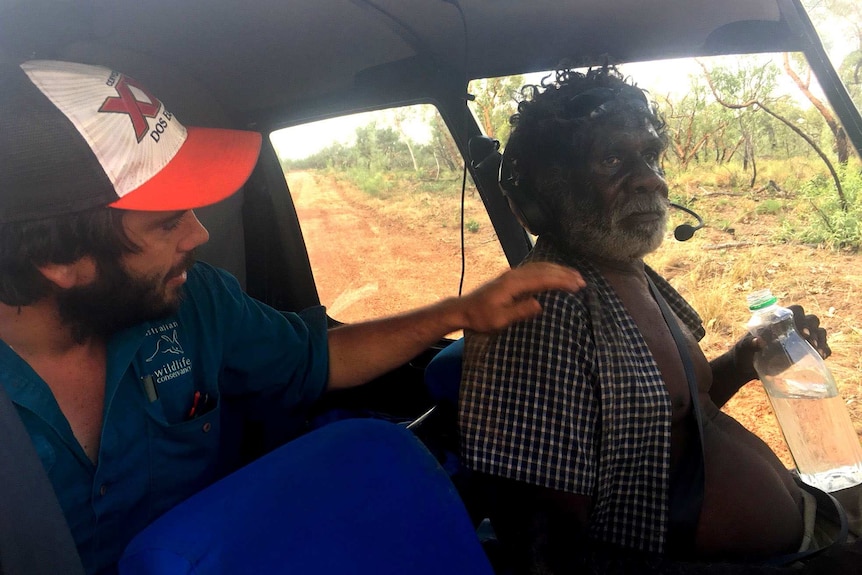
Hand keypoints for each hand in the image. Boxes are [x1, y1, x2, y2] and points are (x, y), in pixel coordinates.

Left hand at [457, 262, 584, 332]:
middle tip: (583, 281)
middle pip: (544, 269)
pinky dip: (548, 270)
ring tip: (574, 275)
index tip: (578, 285)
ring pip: (539, 267)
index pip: (543, 279)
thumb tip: (540, 304)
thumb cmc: (480, 318)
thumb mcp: (499, 319)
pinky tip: (554, 273)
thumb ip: (520, 311)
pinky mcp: (510, 277)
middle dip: (564, 273)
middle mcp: (513, 274)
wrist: (463, 310)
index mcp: (513, 284)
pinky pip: (534, 268)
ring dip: (558, 270)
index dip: (562, 281)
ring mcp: (512, 274)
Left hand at [733, 304, 831, 378]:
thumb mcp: (743, 348)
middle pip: (811, 319)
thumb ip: (748, 344)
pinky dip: (825, 349)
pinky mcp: (803, 351)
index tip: (801, 333)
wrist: (746, 368)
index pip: (795, 310)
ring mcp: (799, 339)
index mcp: (777, 320)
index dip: (801, 318)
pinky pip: (821, 346)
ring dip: (821, 339)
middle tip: (809, 341)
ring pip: (819, 331)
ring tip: (817, 351)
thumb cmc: (743, 354)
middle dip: (813, 329)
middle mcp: (791, 327)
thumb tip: (759, 342)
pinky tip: (822, 357)